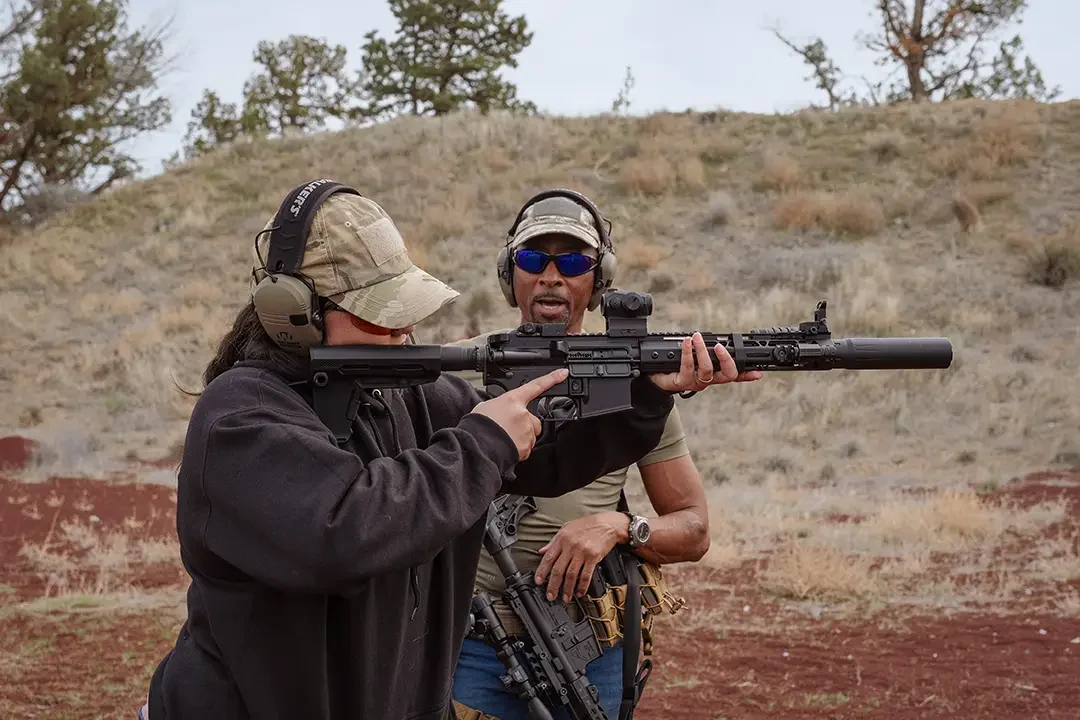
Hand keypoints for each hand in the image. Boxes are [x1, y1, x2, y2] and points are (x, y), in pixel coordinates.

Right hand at [471, 368, 568, 460]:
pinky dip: (519, 449)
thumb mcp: (487, 406)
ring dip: (521, 438)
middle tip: (508, 429)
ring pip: (531, 435)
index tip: (563, 373)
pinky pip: (526, 448)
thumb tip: (503, 411)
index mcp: (513, 400)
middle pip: (534, 419)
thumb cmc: (479, 425)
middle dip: (525, 425)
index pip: (536, 386)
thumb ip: (502, 406)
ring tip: (504, 438)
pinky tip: (506, 447)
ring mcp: (526, 430)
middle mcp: (523, 413)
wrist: (476, 445)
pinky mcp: (526, 446)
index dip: (552, 379)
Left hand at [534, 512, 625, 602]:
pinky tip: (579, 592)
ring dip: (567, 589)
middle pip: (558, 570)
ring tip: (565, 598)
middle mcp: (571, 546)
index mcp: (562, 539)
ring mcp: (582, 552)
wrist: (608, 524)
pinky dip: (582, 586)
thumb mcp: (567, 528)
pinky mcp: (594, 558)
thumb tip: (542, 551)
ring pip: (571, 575)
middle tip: (550, 595)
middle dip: (553, 585)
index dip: (542, 571)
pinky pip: (586, 575)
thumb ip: (553, 541)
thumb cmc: (587, 525)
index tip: (538, 581)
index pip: (549, 558)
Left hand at [648, 332, 762, 392]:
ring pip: (707, 369)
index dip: (747, 375)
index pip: (735, 375)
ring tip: (697, 338)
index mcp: (714, 374)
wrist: (656, 378)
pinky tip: (687, 342)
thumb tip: (717, 339)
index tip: (757, 372)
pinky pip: (688, 366)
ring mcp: (696, 382)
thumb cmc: (676, 365)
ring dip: (703, 351)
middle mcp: (708, 380)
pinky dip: (688, 351)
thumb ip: (707, 351)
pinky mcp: (682, 382)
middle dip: (727, 360)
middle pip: (727, 375)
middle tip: (720, 347)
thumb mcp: (695, 357)